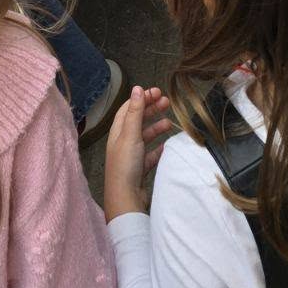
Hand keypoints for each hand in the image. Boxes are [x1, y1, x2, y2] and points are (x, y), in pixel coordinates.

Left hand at [104, 86, 172, 221]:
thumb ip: (135, 112)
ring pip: (145, 137)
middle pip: (138, 120)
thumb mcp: (130, 134)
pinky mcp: (140, 169)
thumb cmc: (125, 164)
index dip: (141, 98)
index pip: (129, 108)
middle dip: (151, 110)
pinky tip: (168, 145)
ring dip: (156, 127)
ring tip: (170, 123)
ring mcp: (131, 156)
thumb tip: (137, 88)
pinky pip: (151, 154)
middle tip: (167, 102)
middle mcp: (123, 142)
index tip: (157, 91)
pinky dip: (159, 148)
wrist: (126, 199)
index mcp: (117, 132)